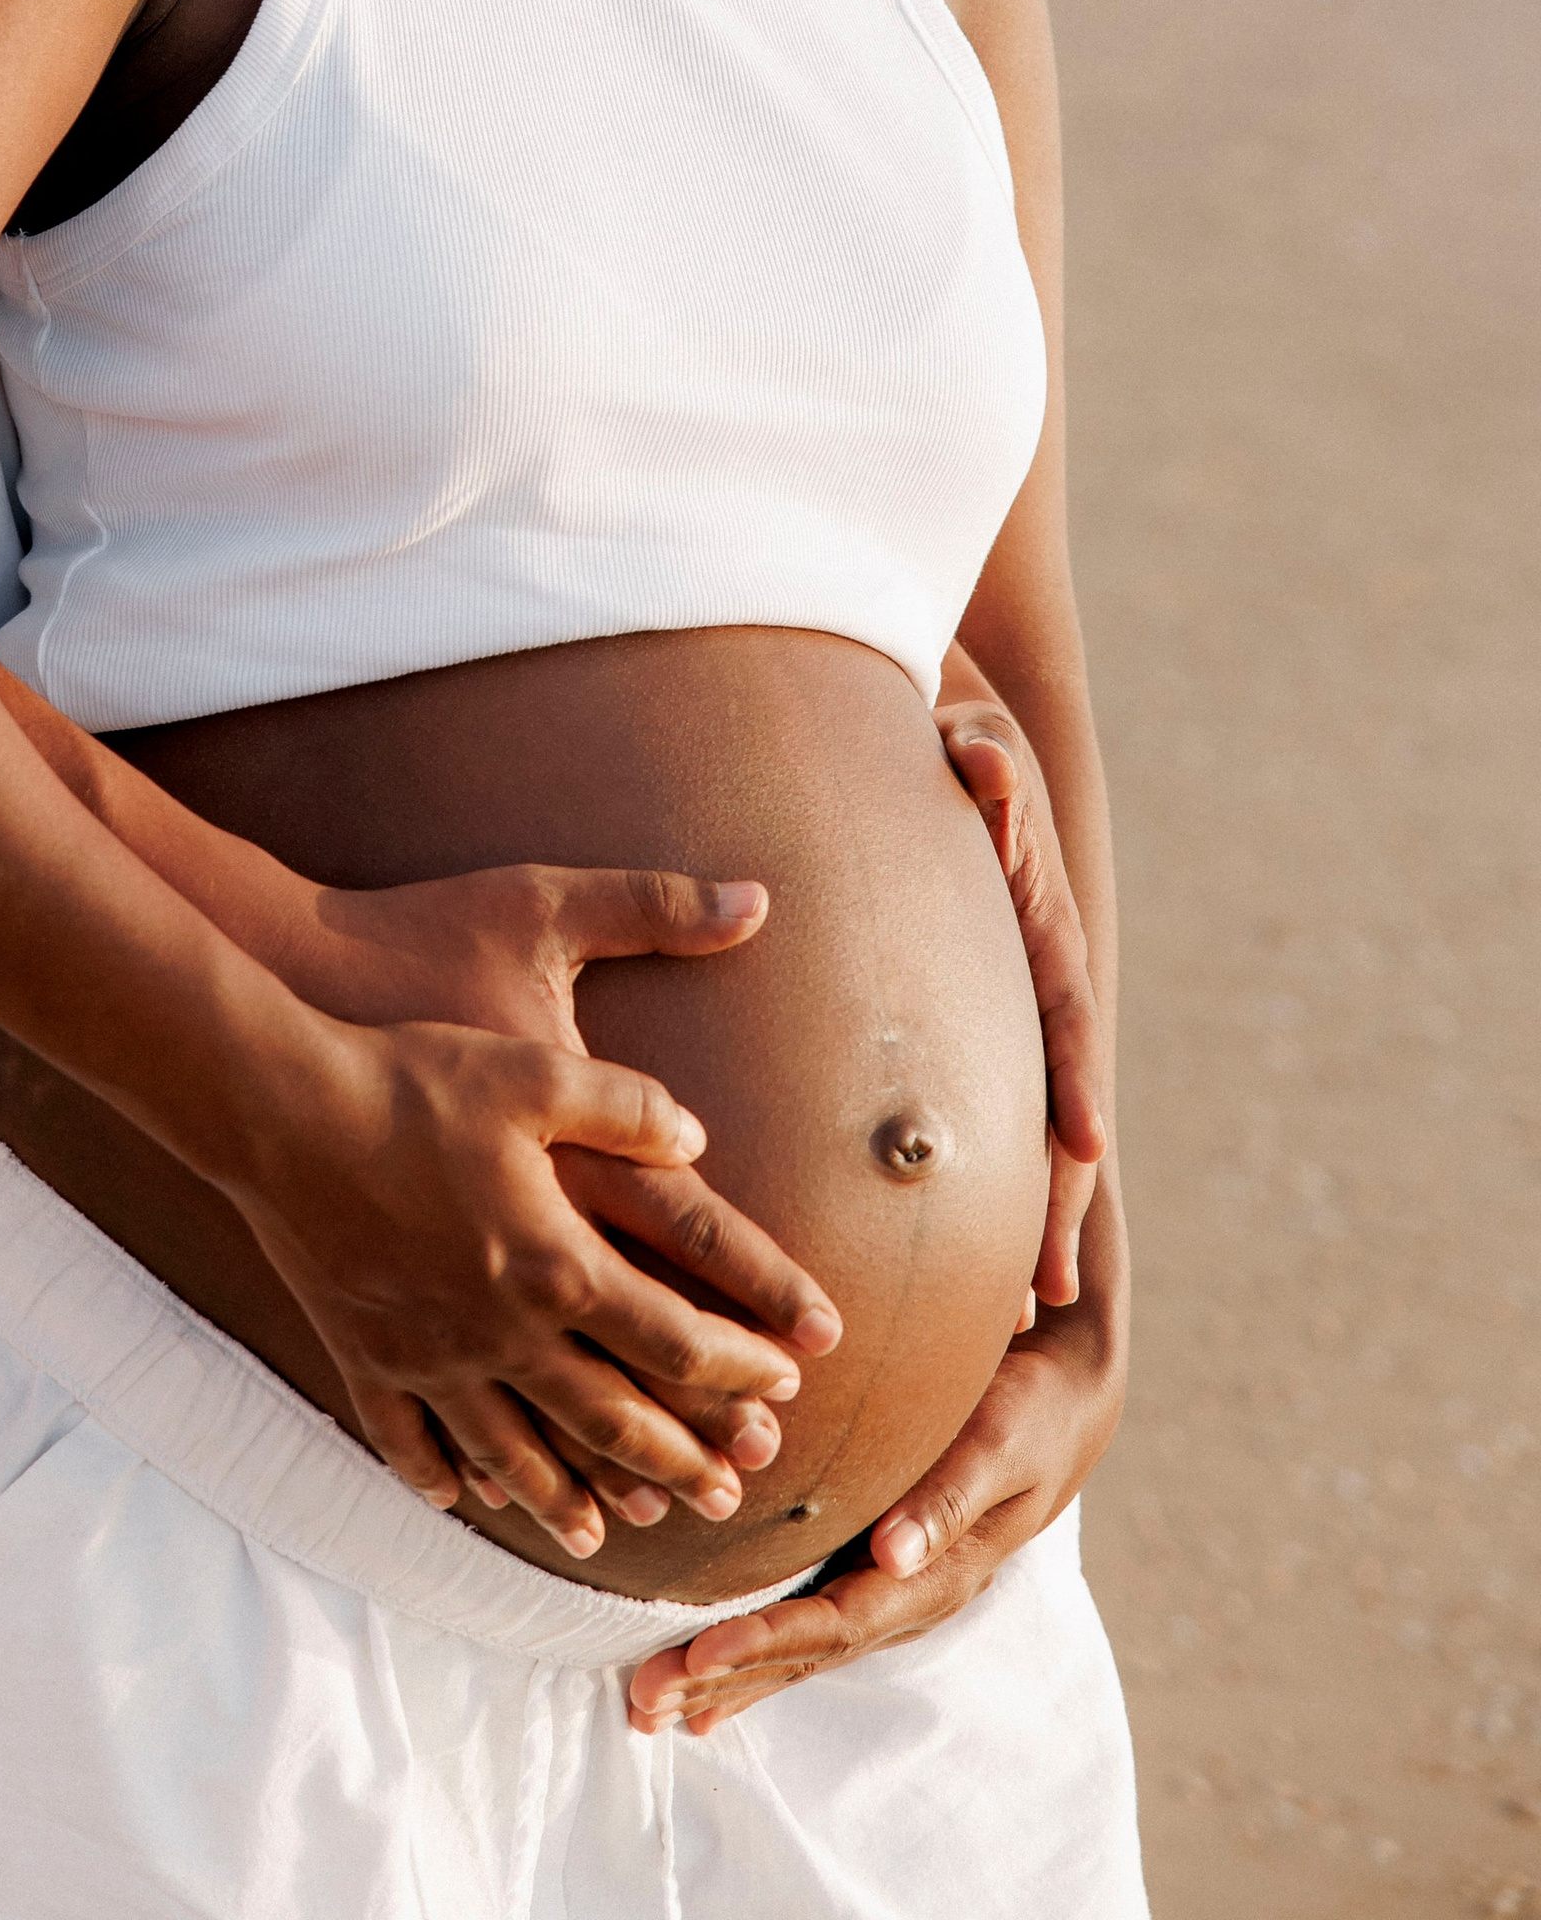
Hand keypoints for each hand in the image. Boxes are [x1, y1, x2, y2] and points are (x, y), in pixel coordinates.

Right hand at [217, 1003, 838, 1563]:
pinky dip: (443, 1477)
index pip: (674, 1338)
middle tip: (730, 1491)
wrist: (281, 1110)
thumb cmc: (413, 1080)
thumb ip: (626, 1107)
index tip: (787, 1383)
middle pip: (610, 1418)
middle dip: (679, 1458)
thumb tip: (699, 1137)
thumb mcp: (536, 1072)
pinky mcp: (365, 1357)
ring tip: (613, 1534)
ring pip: (517, 1452)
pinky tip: (464, 1499)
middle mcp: (501, 1330)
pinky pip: (410, 1441)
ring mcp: (430, 1355)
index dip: (740, 1365)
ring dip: (571, 1498)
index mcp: (555, 1262)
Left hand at [625, 1258, 1125, 1736]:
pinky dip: (751, 1652)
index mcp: (936, 1573)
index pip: (838, 1623)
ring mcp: (889, 1587)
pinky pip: (805, 1621)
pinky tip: (701, 1676)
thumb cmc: (1029, 1408)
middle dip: (722, 1678)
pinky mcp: (871, 1566)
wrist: (1066, 1400)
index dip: (766, 1641)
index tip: (697, 1657)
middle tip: (642, 1700)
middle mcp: (907, 1594)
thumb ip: (949, 1495)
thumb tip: (893, 1555)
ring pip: (798, 1647)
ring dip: (724, 1678)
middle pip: (805, 1651)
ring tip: (649, 1705)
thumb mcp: (1001, 1438)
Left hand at [936, 693, 1106, 1302]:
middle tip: (1046, 1284)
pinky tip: (967, 1260)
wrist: (960, 755)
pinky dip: (981, 1179)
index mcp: (1038, 926)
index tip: (1089, 1147)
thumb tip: (984, 765)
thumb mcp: (974, 738)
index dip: (1075, 1077)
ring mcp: (1000, 1009)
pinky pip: (974, 1113)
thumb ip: (984, 754)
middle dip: (1052, 1189)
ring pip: (1017, 1123)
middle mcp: (1030, 980)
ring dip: (1024, 1207)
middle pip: (1051, 1097)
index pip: (1064, 1010)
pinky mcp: (957, 1032)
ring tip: (1014, 1308)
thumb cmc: (958, 744)